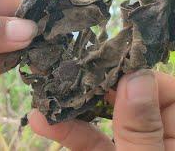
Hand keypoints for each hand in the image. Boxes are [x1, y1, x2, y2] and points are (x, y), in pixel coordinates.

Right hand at [28, 70, 174, 150]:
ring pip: (106, 118)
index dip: (136, 74)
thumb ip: (140, 127)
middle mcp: (158, 135)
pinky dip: (69, 132)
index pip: (163, 88)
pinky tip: (43, 122)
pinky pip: (91, 140)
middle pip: (129, 98)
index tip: (103, 64)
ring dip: (75, 107)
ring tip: (47, 91)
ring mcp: (130, 145)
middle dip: (96, 85)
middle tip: (67, 69)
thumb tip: (134, 76)